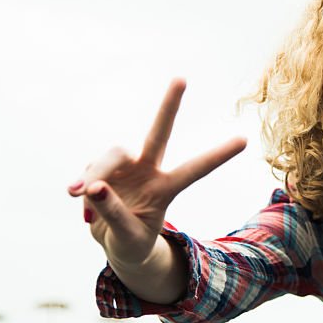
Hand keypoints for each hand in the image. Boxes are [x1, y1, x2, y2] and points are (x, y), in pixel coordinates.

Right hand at [68, 79, 245, 270]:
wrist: (115, 243)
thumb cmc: (131, 241)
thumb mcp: (128, 237)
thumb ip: (114, 214)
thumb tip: (95, 187)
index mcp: (167, 188)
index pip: (195, 169)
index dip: (217, 155)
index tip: (244, 140)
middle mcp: (149, 170)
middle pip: (158, 133)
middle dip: (168, 106)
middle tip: (181, 79)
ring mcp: (126, 167)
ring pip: (112, 154)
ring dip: (95, 173)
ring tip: (78, 194)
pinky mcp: (103, 169)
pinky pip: (90, 171)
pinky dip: (81, 185)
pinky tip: (78, 201)